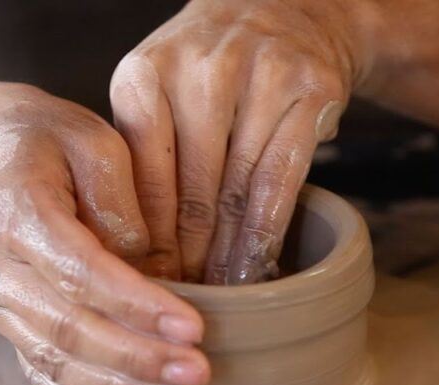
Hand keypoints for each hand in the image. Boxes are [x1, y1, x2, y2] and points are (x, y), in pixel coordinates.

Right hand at [0, 81, 209, 384]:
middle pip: (68, 328)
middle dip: (136, 358)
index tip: (192, 326)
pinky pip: (36, 369)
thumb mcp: (89, 138)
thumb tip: (160, 275)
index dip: (137, 305)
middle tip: (197, 373)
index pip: (80, 272)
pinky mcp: (2, 321)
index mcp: (12, 212)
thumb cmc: (35, 138)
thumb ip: (122, 202)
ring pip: (53, 360)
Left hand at [111, 0, 363, 283]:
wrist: (283, 10)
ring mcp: (262, 75)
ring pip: (240, 189)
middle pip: (192, 188)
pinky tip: (257, 265)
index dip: (146, 238)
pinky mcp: (310, 90)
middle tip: (182, 302)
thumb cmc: (204, 70)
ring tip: (220, 296)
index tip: (146, 284)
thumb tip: (128, 254)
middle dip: (187, 256)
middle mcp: (201, 68)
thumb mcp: (155, 94)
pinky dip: (268, 231)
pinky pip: (284, 180)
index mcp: (146, 73)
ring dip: (228, 254)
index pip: (142, 175)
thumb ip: (140, 158)